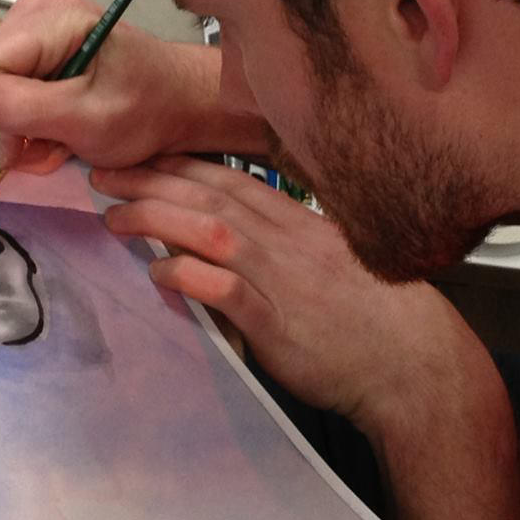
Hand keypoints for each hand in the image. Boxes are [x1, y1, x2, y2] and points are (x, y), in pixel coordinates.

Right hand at [0, 0, 223, 172]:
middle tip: (42, 153)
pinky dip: (20, 119)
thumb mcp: (89, 120)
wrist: (177, 101)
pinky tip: (51, 129)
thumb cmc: (146, 112)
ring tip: (52, 143)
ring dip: (11, 128)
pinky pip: (0, 87)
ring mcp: (30, 25)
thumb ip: (26, 109)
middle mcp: (33, 9)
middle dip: (1, 127)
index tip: (22, 152)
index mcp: (51, 16)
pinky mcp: (32, 44)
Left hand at [90, 155, 495, 430]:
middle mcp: (284, 238)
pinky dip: (188, 275)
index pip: (228, 179)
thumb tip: (229, 244)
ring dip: (157, 218)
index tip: (141, 157)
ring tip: (115, 216)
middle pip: (209, 195)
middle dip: (152, 180)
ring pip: (211, 230)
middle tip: (105, 175)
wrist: (413, 361)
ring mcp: (281, 277)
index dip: (179, 164)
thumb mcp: (325, 261)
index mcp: (295, 221)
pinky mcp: (277, 321)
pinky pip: (225, 290)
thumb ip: (278, 246)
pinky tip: (157, 271)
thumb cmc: (372, 312)